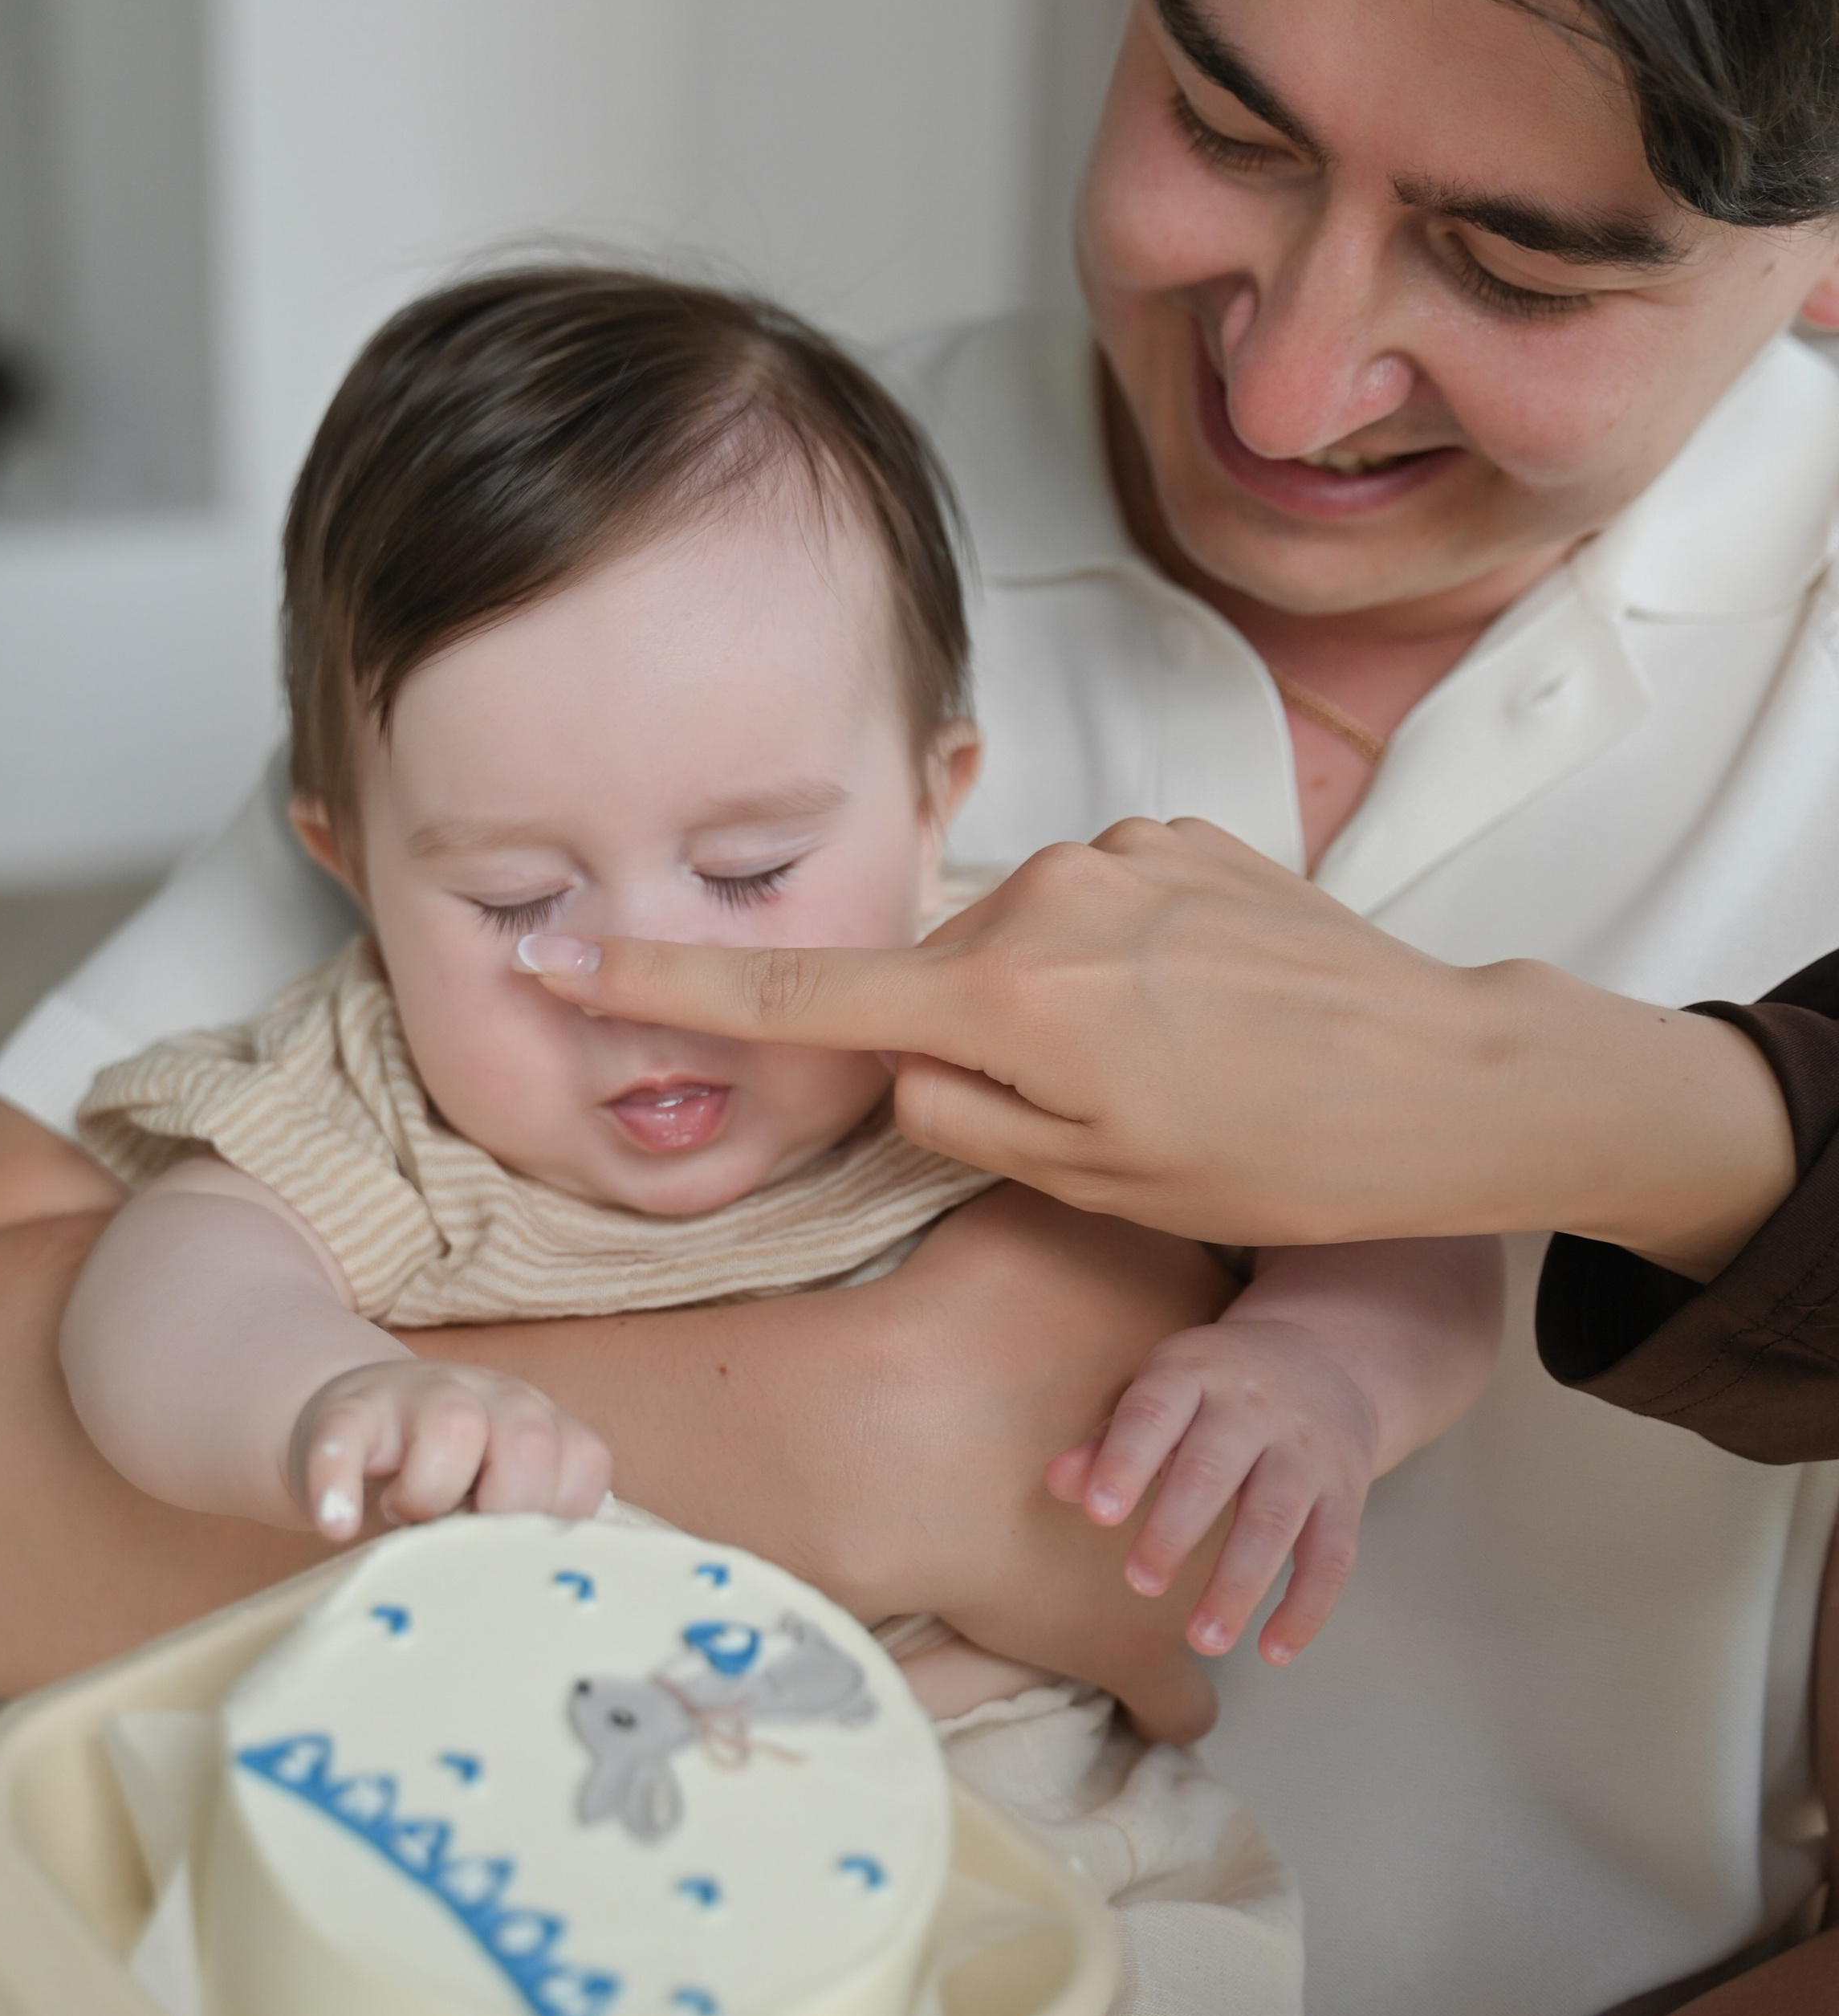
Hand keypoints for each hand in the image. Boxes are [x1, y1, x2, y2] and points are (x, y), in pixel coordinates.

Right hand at [287, 1361, 611, 1539]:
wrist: (355, 1421)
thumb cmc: (440, 1477)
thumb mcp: (495, 1490)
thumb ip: (536, 1522)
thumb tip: (568, 1584)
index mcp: (535, 1421)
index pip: (583, 1459)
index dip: (562, 1514)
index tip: (522, 1547)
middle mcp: (489, 1397)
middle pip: (530, 1443)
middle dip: (506, 1509)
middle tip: (464, 1538)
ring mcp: (417, 1395)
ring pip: (455, 1425)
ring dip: (432, 1493)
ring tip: (405, 1519)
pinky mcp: (347, 1411)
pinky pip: (345, 1439)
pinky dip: (341, 1486)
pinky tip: (338, 1525)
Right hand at [517, 819, 1795, 1268]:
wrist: (1452, 1078)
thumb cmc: (1277, 1157)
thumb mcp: (1093, 1181)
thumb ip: (955, 1114)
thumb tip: (898, 1061)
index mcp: (1009, 1003)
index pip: (801, 991)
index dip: (666, 978)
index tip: (563, 949)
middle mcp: (1046, 902)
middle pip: (935, 979)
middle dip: (967, 1043)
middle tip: (1100, 1115)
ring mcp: (1117, 853)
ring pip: (1023, 947)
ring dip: (1056, 1007)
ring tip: (1176, 1069)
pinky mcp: (1180, 834)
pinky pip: (1098, 906)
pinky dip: (1122, 963)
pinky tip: (1208, 1012)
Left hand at [1049, 1315, 1376, 1664]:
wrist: (1326, 1357)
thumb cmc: (1214, 1389)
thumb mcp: (1162, 1390)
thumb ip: (1107, 1440)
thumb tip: (1056, 1483)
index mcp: (1194, 1374)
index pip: (1156, 1412)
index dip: (1126, 1460)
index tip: (1100, 1515)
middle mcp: (1254, 1408)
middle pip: (1216, 1468)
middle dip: (1177, 1528)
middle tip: (1140, 1584)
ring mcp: (1306, 1451)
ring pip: (1276, 1518)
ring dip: (1240, 1583)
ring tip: (1202, 1641)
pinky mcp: (1345, 1492)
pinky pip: (1332, 1555)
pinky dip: (1305, 1608)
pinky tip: (1271, 1651)